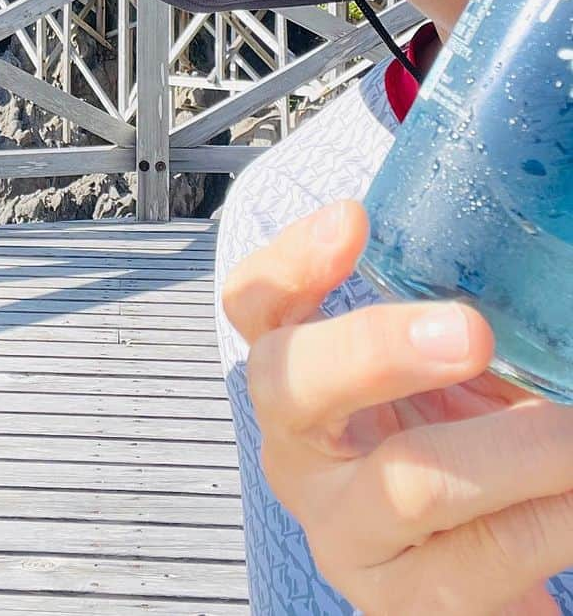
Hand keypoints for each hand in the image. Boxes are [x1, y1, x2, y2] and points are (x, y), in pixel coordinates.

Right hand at [222, 199, 572, 615]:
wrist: (477, 571)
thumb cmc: (455, 443)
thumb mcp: (438, 372)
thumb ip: (450, 319)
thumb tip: (536, 252)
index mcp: (295, 379)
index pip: (254, 304)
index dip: (290, 261)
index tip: (352, 219)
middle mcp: (298, 453)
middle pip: (291, 383)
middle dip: (376, 349)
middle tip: (468, 330)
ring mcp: (344, 534)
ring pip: (406, 483)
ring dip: (511, 450)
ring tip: (571, 433)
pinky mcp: (405, 606)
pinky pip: (479, 562)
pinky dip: (547, 522)